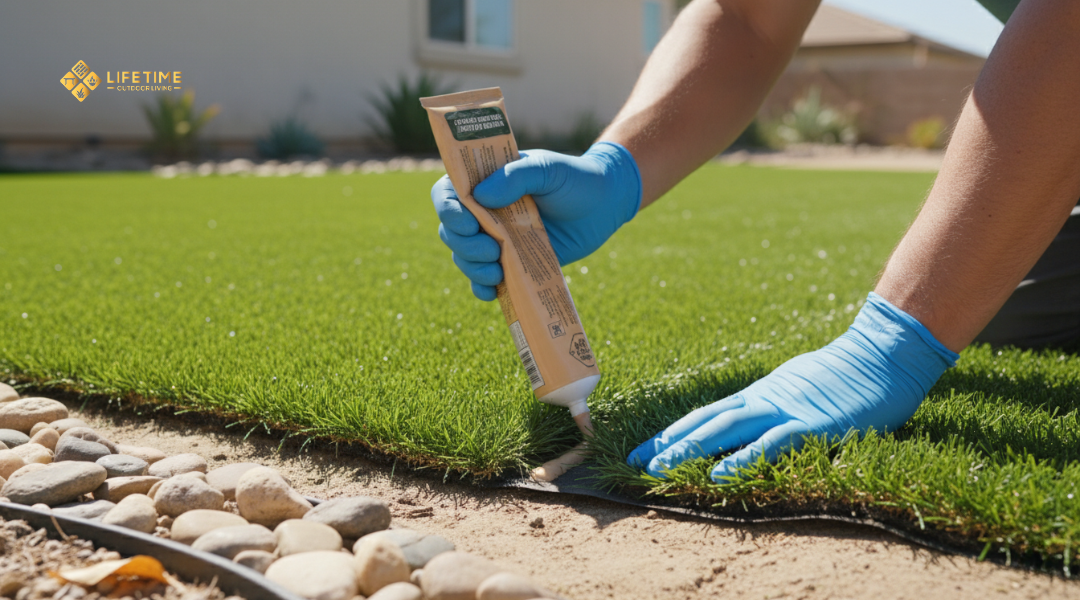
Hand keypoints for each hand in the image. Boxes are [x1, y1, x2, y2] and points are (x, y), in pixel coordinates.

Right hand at [431, 141, 641, 300]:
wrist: (606, 206)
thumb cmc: (576, 179)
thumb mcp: (548, 168)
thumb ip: (516, 176)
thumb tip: (480, 196)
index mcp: (486, 181)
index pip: (448, 192)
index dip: (447, 209)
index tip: (467, 223)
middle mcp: (485, 210)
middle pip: (451, 230)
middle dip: (464, 245)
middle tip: (492, 251)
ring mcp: (497, 238)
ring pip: (464, 257)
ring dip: (472, 268)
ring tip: (496, 272)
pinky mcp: (512, 262)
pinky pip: (484, 280)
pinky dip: (481, 288)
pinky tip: (492, 292)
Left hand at [627, 293, 959, 481]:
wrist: (882, 354)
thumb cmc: (846, 375)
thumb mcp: (800, 388)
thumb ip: (777, 405)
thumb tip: (755, 423)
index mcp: (761, 394)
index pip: (708, 414)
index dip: (675, 431)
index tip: (646, 448)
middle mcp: (764, 400)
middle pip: (707, 421)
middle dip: (670, 442)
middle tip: (636, 460)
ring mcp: (785, 411)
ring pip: (727, 430)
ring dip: (690, 449)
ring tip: (660, 467)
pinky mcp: (811, 426)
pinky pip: (770, 444)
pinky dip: (742, 459)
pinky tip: (718, 473)